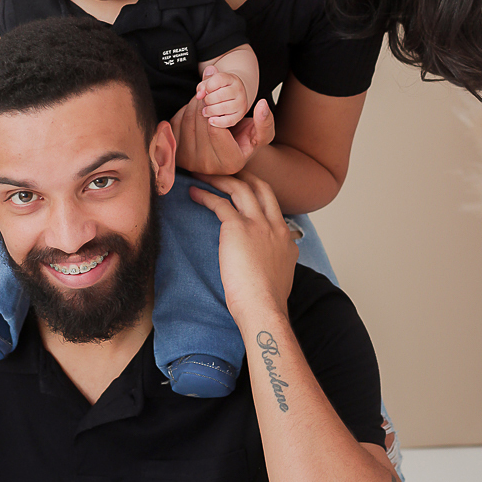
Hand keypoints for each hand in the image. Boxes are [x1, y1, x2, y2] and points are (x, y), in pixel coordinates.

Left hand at [170, 96, 274, 174]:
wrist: (226, 150)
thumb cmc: (245, 141)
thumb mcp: (262, 134)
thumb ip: (265, 121)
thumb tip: (262, 105)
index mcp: (230, 163)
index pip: (216, 127)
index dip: (217, 108)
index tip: (220, 104)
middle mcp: (208, 168)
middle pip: (199, 122)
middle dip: (205, 102)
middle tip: (210, 95)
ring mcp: (189, 162)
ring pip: (187, 121)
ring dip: (194, 104)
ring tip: (204, 101)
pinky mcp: (175, 154)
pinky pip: (174, 124)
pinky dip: (183, 111)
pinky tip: (194, 113)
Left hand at [189, 172, 298, 327]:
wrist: (263, 308)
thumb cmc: (266, 302)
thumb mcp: (282, 276)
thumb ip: (277, 261)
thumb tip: (270, 262)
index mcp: (287, 238)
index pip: (274, 207)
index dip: (259, 196)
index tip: (245, 193)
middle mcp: (275, 226)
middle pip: (262, 188)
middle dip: (244, 176)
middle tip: (228, 172)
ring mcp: (259, 224)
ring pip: (240, 188)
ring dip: (221, 179)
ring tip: (204, 174)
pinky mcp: (238, 227)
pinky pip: (220, 203)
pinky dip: (205, 195)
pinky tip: (194, 193)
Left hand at [196, 65, 248, 126]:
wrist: (234, 96)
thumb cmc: (218, 89)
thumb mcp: (210, 83)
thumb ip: (202, 86)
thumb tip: (199, 95)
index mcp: (231, 78)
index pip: (219, 79)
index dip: (208, 86)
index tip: (205, 91)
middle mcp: (238, 90)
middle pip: (220, 95)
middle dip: (208, 100)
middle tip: (204, 102)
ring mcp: (240, 103)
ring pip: (224, 108)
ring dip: (210, 111)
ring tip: (205, 111)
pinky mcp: (240, 115)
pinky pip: (229, 120)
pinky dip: (218, 122)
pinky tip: (210, 120)